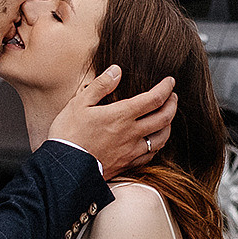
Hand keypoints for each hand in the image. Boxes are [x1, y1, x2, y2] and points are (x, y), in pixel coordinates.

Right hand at [49, 64, 177, 177]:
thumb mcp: (79, 104)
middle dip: (172, 104)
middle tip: (173, 96)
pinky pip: (149, 156)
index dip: (166, 88)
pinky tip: (153, 142)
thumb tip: (117, 70)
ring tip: (167, 118)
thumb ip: (100, 85)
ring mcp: (131, 151)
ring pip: (161, 139)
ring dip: (168, 126)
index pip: (154, 98)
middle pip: (164, 118)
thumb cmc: (68, 135)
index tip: (170, 81)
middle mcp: (131, 133)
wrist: (64, 169)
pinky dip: (156, 146)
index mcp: (121, 115)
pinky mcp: (126, 165)